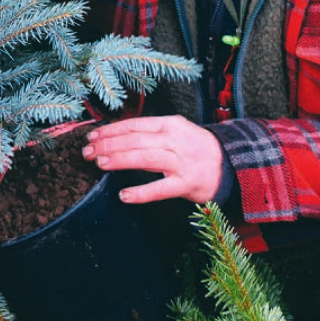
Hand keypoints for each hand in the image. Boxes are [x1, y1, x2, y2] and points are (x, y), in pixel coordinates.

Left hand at [82, 115, 223, 203]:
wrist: (232, 165)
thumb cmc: (196, 148)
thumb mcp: (176, 131)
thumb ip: (150, 132)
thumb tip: (116, 135)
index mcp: (171, 124)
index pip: (135, 124)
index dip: (111, 130)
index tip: (92, 136)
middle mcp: (175, 140)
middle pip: (135, 140)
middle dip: (108, 145)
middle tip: (87, 152)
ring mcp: (182, 162)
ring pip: (145, 158)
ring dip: (119, 160)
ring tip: (100, 164)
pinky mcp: (187, 184)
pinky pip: (160, 189)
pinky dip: (141, 193)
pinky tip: (124, 195)